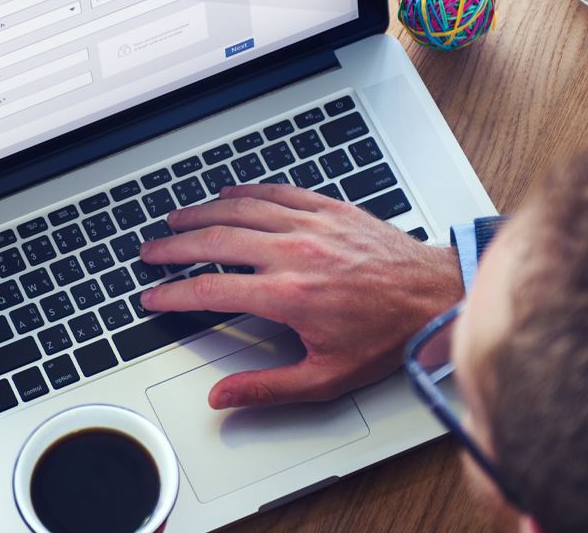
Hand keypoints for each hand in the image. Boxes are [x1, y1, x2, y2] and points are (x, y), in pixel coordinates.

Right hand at [138, 184, 461, 409]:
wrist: (436, 296)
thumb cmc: (389, 335)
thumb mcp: (327, 377)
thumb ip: (267, 388)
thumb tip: (223, 397)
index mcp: (288, 295)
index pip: (210, 289)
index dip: (172, 294)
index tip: (153, 298)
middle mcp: (294, 253)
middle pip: (214, 241)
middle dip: (173, 247)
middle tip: (150, 252)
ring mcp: (311, 225)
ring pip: (240, 210)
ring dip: (201, 214)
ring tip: (175, 220)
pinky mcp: (329, 209)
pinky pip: (276, 192)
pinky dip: (245, 191)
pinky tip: (227, 194)